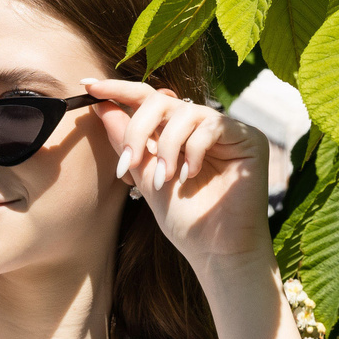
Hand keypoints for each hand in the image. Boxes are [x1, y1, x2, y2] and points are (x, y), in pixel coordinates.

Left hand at [84, 78, 270, 267]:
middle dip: (138, 128)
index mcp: (177, 133)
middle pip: (161, 100)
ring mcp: (226, 131)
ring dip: (166, 147)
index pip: (147, 100)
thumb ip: (127, 141)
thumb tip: (100, 107)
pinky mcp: (249, 138)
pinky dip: (193, 150)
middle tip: (129, 161)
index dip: (118, 90)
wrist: (215, 250)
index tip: (88, 87)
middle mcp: (201, 126)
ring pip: (184, 112)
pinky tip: (190, 175)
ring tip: (165, 179)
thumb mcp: (145, 177)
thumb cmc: (184, 220)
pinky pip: (211, 125)